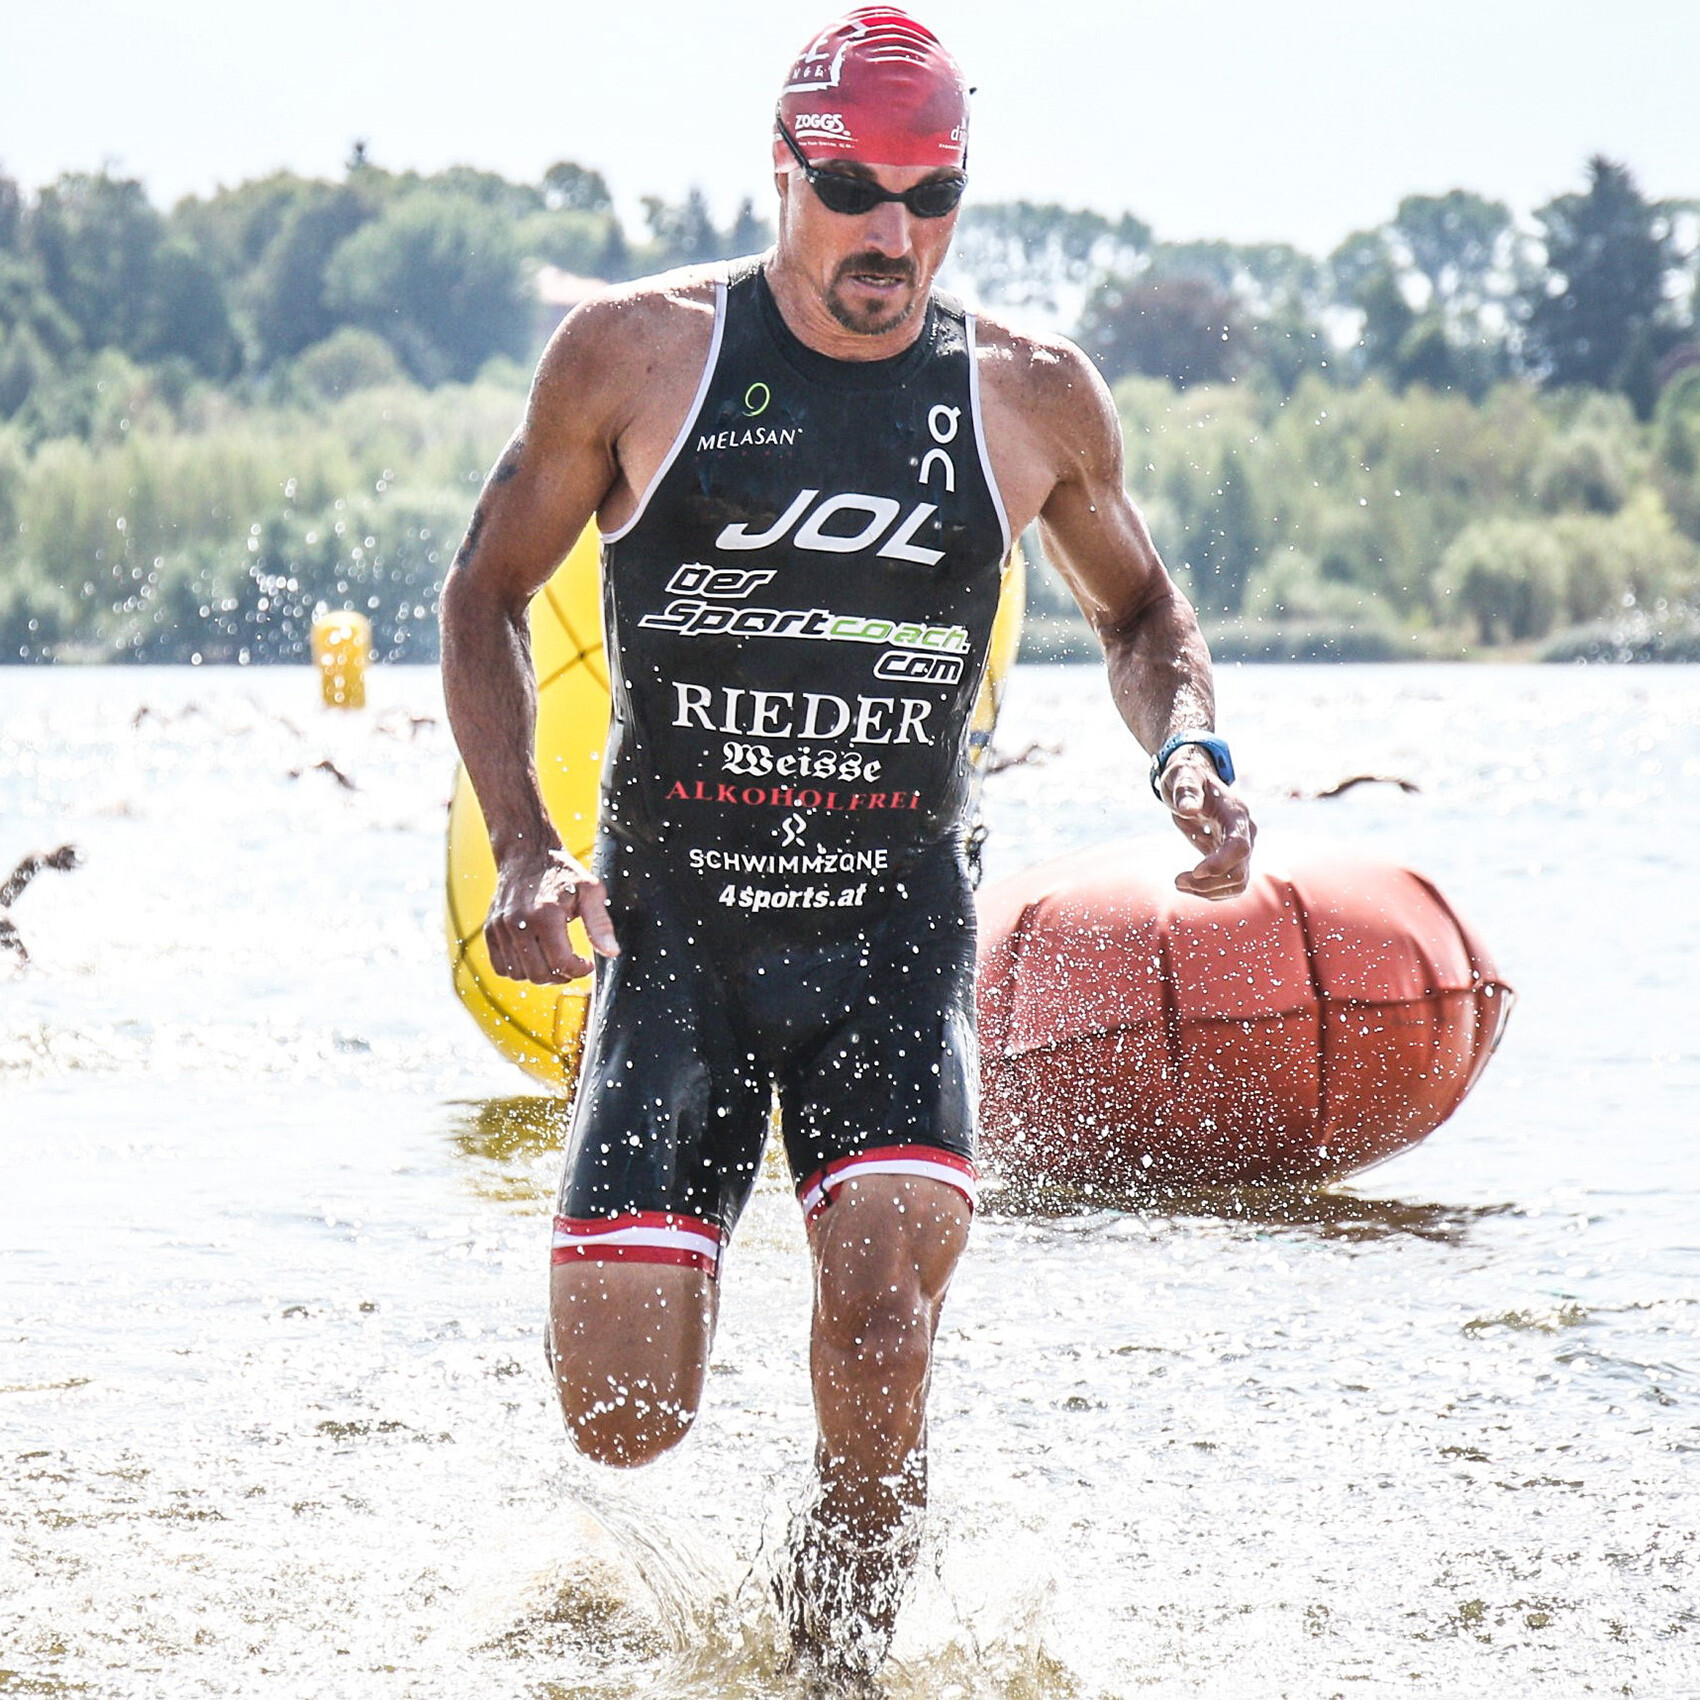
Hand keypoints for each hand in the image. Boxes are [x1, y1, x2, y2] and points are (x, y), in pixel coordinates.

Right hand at [485, 847, 619, 982]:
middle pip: (539, 974)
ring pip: (519, 974)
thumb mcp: (590, 891)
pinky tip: (534, 956)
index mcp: (545, 914)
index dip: (579, 971)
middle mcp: (518, 922)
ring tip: (553, 959)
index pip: (561, 963)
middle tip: (571, 964)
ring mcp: (500, 928)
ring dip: (540, 974)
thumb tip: (611, 952)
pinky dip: (518, 969)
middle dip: (561, 975)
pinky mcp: (490, 930)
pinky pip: (501, 967)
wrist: (527, 855)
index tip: (586, 964)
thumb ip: (600, 923)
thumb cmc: (562, 873)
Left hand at [1160, 751, 1255, 900]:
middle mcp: (1245, 833)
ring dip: (1208, 891)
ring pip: (1237, 883)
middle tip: (1177, 881)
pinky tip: (1187, 884)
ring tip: (1179, 883)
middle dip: (1208, 883)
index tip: (1194, 871)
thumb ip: (1186, 788)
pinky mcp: (1231, 858)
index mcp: (1236, 813)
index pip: (1239, 846)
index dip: (1220, 863)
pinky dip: (1209, 891)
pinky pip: (1229, 884)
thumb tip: (1188, 808)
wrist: (1194, 782)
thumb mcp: (1182, 775)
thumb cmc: (1187, 776)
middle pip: (1239, 872)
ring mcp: (1241, 847)